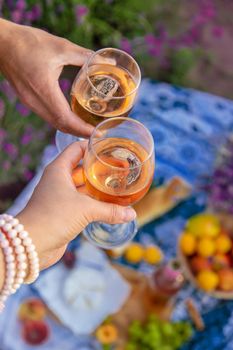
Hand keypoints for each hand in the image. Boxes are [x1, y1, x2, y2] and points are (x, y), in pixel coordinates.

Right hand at [0, 19, 93, 136]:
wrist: (1, 43)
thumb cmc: (28, 42)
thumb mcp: (61, 47)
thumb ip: (85, 56)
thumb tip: (107, 63)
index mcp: (44, 90)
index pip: (66, 119)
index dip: (83, 129)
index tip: (98, 132)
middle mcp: (35, 101)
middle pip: (61, 125)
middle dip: (80, 132)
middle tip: (98, 131)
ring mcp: (30, 103)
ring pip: (54, 122)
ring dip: (71, 127)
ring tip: (88, 126)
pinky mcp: (28, 100)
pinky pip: (48, 116)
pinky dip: (62, 120)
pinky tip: (72, 116)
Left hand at [17, 142, 135, 269]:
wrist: (31, 244)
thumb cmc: (53, 217)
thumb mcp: (85, 210)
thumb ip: (110, 210)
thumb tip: (131, 214)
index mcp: (59, 170)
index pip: (76, 149)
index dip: (92, 146)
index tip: (110, 148)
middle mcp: (59, 180)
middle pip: (83, 168)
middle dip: (100, 169)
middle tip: (119, 169)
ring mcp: (60, 197)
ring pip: (83, 188)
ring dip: (98, 188)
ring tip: (118, 186)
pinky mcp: (63, 212)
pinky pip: (82, 203)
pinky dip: (94, 203)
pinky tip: (109, 206)